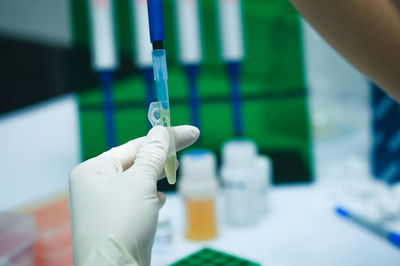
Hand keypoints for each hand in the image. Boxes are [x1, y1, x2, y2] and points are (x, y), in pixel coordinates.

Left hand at [69, 126, 199, 265]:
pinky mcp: (117, 222)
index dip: (163, 137)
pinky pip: (137, 200)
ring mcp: (105, 205)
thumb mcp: (140, 182)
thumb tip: (161, 131)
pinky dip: (150, 197)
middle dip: (161, 157)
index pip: (134, 146)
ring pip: (138, 182)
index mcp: (93, 170)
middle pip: (135, 162)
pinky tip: (159, 200)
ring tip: (174, 171)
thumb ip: (153, 155)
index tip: (190, 132)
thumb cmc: (122, 221)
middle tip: (187, 146)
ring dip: (157, 176)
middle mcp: (95, 185)